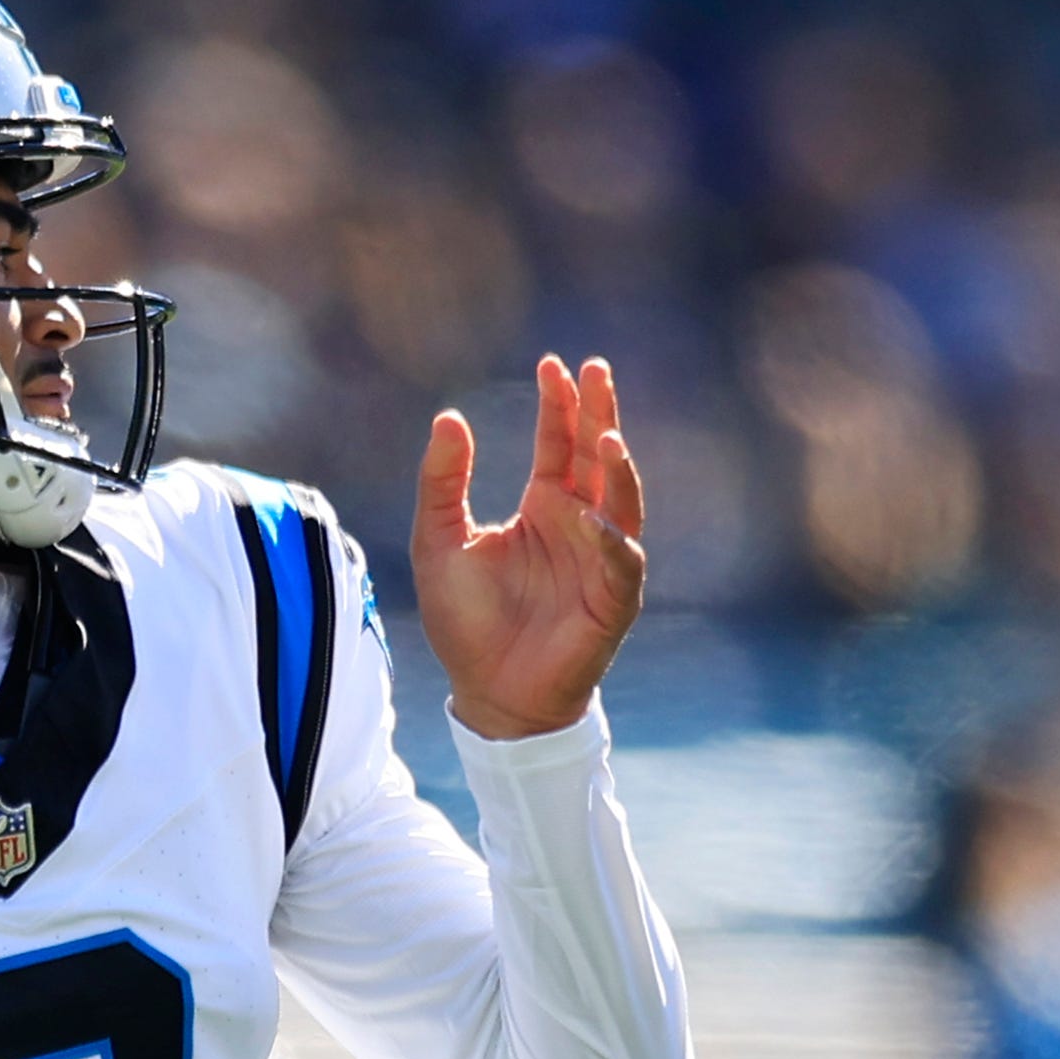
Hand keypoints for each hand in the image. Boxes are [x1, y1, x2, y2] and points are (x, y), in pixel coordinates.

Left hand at [409, 355, 646, 739]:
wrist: (489, 693)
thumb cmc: (467, 623)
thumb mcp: (439, 542)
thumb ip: (442, 483)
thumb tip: (449, 416)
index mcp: (546, 507)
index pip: (559, 444)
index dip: (559, 404)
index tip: (552, 365)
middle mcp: (580, 526)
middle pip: (596, 458)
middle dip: (598, 413)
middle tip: (595, 368)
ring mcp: (602, 560)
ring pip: (621, 503)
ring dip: (616, 469)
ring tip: (603, 435)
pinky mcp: (613, 600)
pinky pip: (621, 562)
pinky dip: (608, 539)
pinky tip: (588, 517)